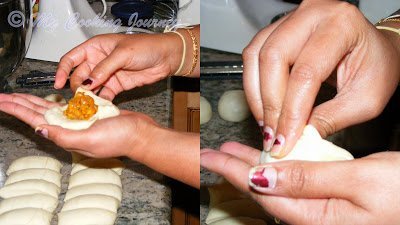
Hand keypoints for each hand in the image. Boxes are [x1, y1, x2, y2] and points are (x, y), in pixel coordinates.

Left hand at [0, 93, 198, 187]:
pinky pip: (68, 105)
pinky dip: (56, 100)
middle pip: (38, 114)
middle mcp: (69, 129)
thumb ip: (64, 135)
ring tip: (18, 96)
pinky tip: (48, 97)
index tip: (2, 102)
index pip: (35, 120)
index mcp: (66, 135)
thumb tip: (39, 129)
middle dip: (19, 105)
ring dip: (33, 101)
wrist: (140, 134)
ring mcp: (79, 121)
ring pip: (50, 109)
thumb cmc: (120, 138)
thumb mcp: (89, 139)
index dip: (17, 110)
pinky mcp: (89, 114)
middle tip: (3, 96)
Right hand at [54, 32, 182, 99]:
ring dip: (88, 96)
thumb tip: (87, 82)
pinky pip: (104, 94)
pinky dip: (101, 101)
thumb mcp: (122, 54)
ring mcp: (107, 74)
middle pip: (79, 76)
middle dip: (77, 86)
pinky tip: (99, 107)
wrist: (166, 57)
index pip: (71, 59)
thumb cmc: (146, 47)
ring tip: (86, 106)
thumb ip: (104, 69)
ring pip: (91, 87)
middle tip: (79, 97)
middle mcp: (98, 61)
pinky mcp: (117, 85)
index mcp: (96, 47)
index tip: (57, 84)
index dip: (62, 71)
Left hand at [201, 142, 399, 224]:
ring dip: (255, 165)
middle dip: (237, 168)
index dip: (232, 171)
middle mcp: (316, 216)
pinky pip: (297, 183)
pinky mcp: (334, 199)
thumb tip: (262, 177)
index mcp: (317, 216)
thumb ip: (308, 180)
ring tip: (234, 151)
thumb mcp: (359, 182)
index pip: (261, 190)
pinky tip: (272, 160)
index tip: (208, 157)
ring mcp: (325, 208)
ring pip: (279, 184)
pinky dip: (280, 167)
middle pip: (265, 188)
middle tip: (214, 151)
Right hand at [242, 0, 399, 157]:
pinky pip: (253, 55)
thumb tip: (296, 138)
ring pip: (256, 55)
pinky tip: (264, 105)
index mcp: (341, 25)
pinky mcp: (277, 29)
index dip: (291, 111)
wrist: (375, 48)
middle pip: (273, 58)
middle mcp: (312, 14)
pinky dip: (254, 84)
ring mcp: (291, 19)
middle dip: (269, 103)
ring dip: (256, 95)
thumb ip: (329, 119)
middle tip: (272, 134)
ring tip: (267, 122)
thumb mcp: (365, 100)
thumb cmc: (377, 66)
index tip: (284, 140)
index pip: (306, 72)